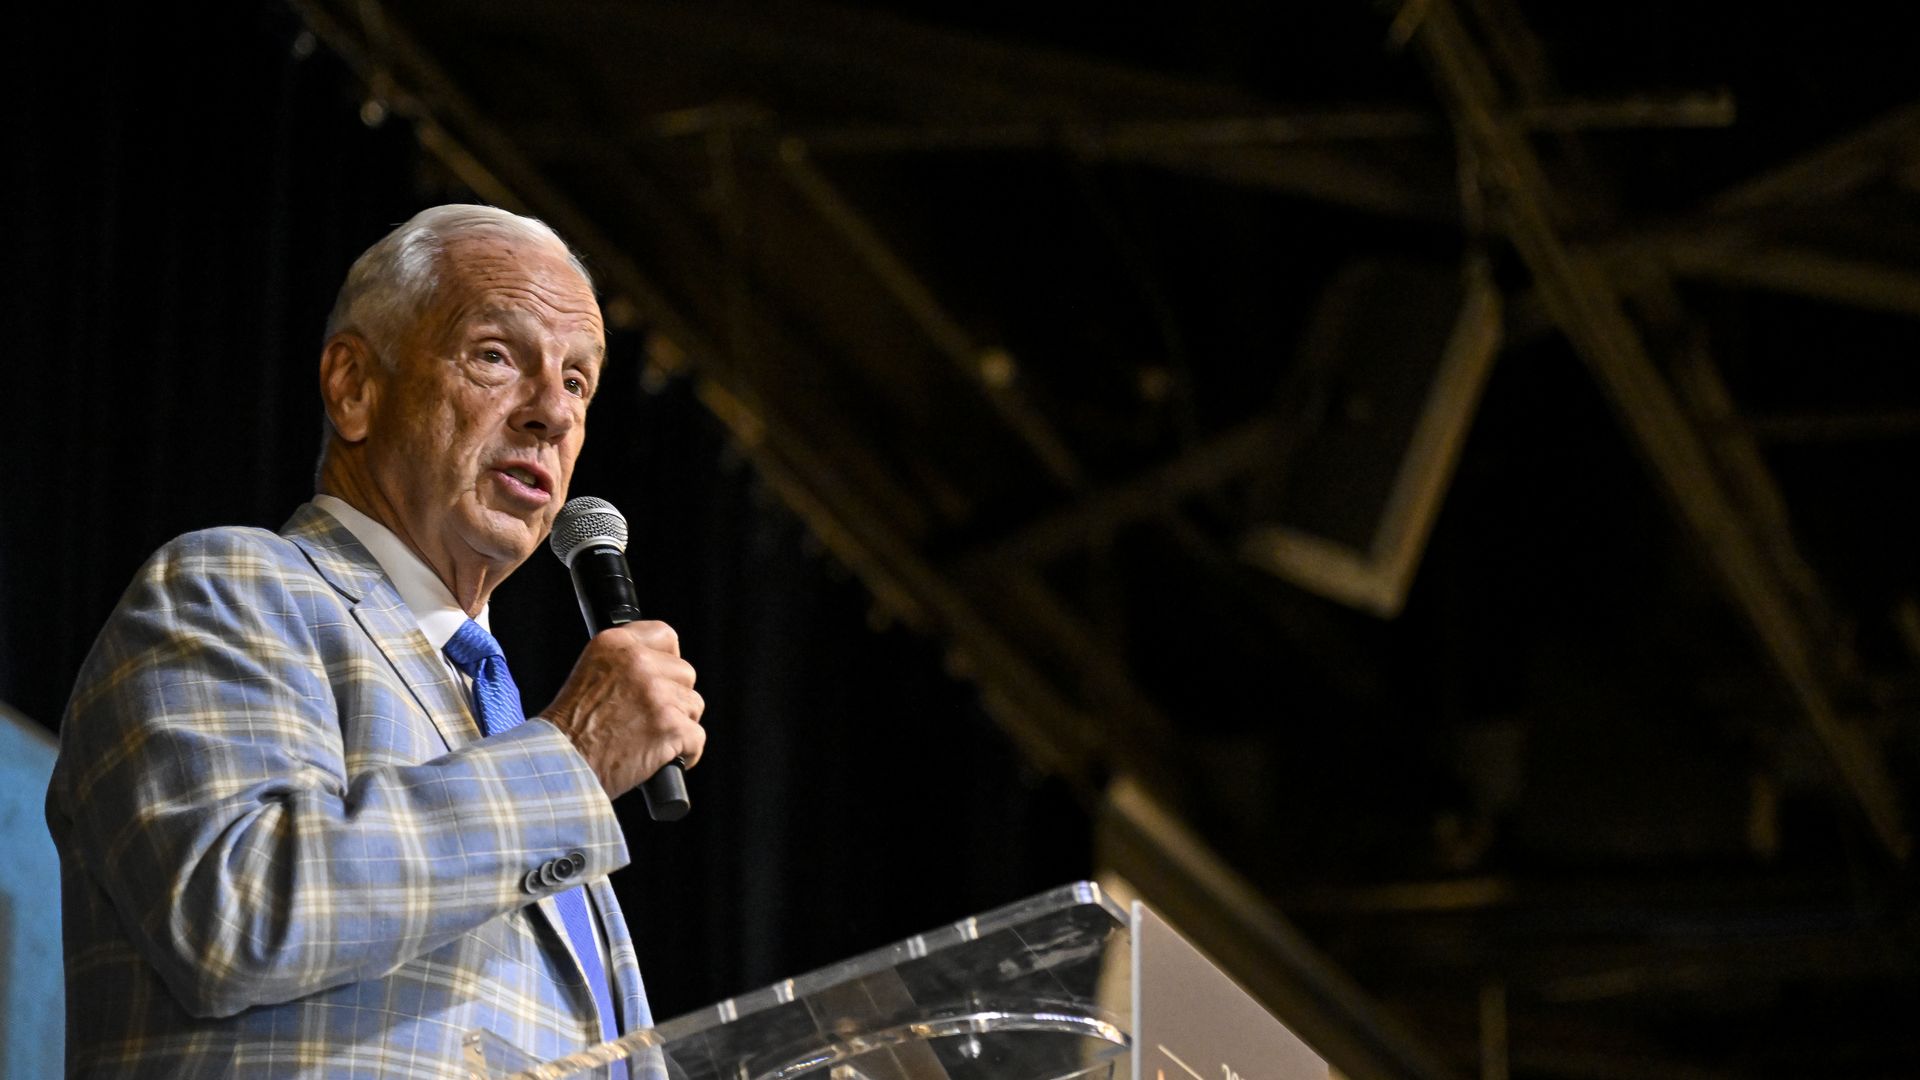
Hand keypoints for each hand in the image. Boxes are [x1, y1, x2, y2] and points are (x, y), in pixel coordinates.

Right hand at [538, 620, 704, 799]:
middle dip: (674, 697)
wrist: (561, 765)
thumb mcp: (589, 674)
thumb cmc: (571, 729)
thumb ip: (625, 663)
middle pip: (686, 674)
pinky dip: (686, 753)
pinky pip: (697, 737)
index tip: (663, 677)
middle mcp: (638, 663)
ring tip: (648, 739)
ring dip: (678, 725)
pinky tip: (661, 758)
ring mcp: (656, 694)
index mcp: (615, 644)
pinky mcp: (670, 726)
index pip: (665, 636)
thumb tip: (662, 667)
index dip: (668, 660)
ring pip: (693, 706)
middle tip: (648, 718)